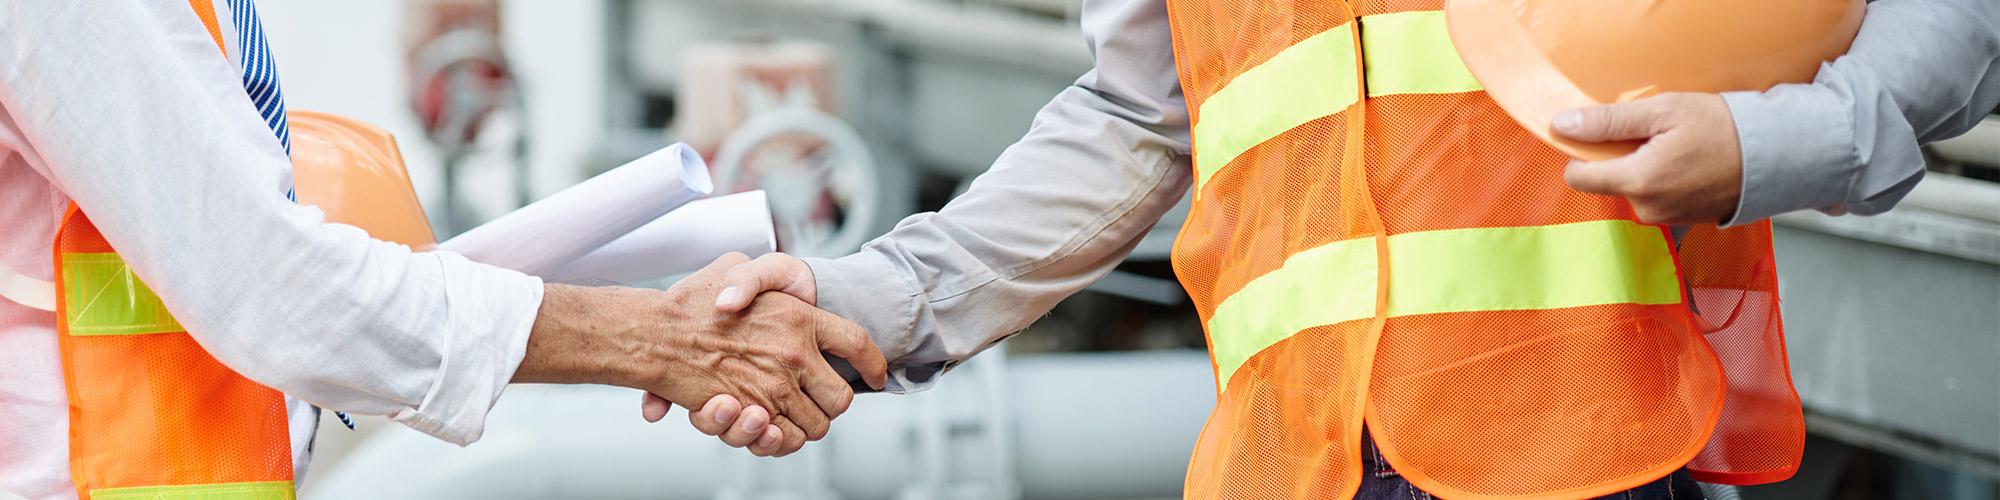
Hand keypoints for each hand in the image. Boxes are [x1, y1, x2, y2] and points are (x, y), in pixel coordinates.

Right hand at [515, 253, 885, 456]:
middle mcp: (795, 352)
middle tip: (816, 401)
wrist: (651, 333)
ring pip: (817, 425)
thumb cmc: (690, 300)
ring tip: (786, 415)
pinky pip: (785, 439)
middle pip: (841, 397)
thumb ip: (758, 276)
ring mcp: (776, 386)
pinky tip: (770, 428)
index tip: (877, 375)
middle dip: (832, 406)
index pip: (857, 342)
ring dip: (806, 427)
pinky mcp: (753, 413)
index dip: (872, 363)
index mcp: (799, 315)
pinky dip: (781, 441)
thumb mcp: (733, 267)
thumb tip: (771, 295)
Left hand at [1552, 92, 1742, 224]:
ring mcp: (1665, 218)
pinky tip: (1686, 164)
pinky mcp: (1681, 221)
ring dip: (1642, 167)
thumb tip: (1563, 126)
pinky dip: (1662, 179)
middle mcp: (1647, 208)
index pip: (1577, 176)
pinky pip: (1654, 197)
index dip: (1582, 152)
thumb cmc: (1725, 129)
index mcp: (1637, 182)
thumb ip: (1608, 121)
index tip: (1603, 134)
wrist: (1777, 156)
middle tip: (1654, 136)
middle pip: (1606, 181)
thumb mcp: (1663, 111)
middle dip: (1619, 157)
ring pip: (1631, 188)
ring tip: (1676, 148)